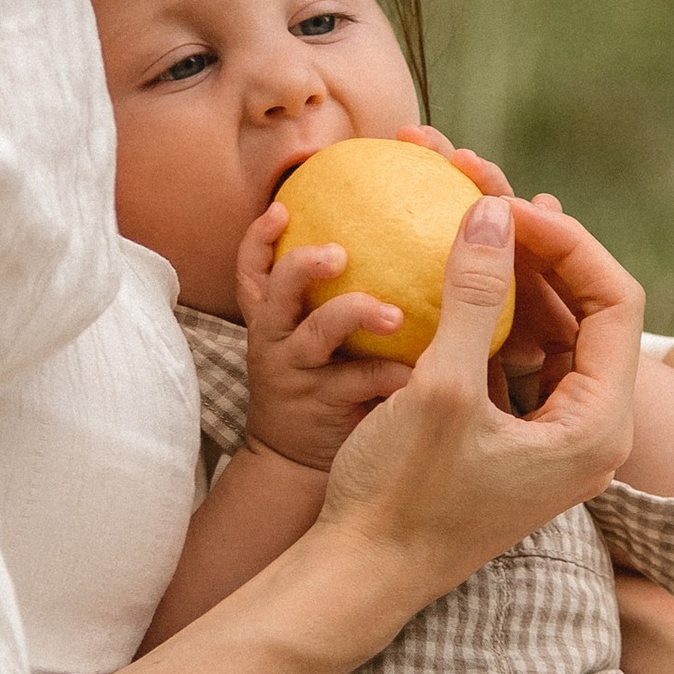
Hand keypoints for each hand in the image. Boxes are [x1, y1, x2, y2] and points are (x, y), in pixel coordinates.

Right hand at [232, 200, 405, 471]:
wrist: (301, 467)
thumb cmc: (326, 386)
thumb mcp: (321, 340)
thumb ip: (340, 299)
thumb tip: (404, 243)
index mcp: (274, 318)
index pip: (254, 269)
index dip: (260, 236)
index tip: (283, 206)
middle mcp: (277, 340)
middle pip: (275, 289)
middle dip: (304, 264)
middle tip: (340, 251)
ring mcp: (296, 373)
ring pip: (317, 332)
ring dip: (355, 312)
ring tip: (393, 312)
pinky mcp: (319, 406)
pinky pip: (359, 381)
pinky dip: (392, 371)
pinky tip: (419, 367)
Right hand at [318, 189, 642, 599]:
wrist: (364, 575)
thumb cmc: (403, 494)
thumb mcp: (441, 389)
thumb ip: (476, 297)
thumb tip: (495, 210)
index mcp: (596, 424)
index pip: (615, 301)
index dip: (567, 241)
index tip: (506, 204)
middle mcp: (591, 430)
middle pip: (590, 310)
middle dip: (542, 248)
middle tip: (486, 194)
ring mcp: (556, 437)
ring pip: (555, 331)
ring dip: (517, 275)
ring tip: (472, 219)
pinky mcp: (520, 439)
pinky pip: (524, 358)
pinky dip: (498, 313)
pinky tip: (458, 277)